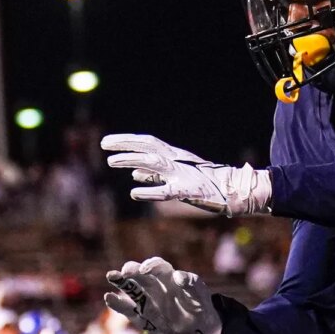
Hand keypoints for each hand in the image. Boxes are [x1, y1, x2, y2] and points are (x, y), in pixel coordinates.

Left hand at [101, 133, 271, 216]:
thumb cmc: (203, 183)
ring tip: (111, 162)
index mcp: (173, 156)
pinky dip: (150, 191)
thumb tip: (133, 173)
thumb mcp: (175, 175)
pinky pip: (167, 191)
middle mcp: (176, 161)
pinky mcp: (188, 191)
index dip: (127, 140)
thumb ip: (154, 175)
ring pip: (153, 163)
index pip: (147, 143)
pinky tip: (134, 192)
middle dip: (125, 144)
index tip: (107, 142)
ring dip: (132, 161)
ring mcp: (182, 174)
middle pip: (147, 147)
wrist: (231, 191)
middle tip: (103, 144)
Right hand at [104, 256, 221, 333]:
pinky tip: (109, 298)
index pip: (159, 267)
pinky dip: (119, 304)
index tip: (145, 270)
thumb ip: (192, 285)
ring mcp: (148, 302)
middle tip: (125, 272)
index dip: (151, 266)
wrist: (199, 333)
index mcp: (170, 279)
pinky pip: (129, 310)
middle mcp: (156, 288)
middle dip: (132, 270)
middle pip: (141, 275)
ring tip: (111, 276)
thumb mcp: (201, 297)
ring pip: (132, 290)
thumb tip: (178, 276)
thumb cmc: (200, 309)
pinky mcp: (143, 318)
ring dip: (121, 283)